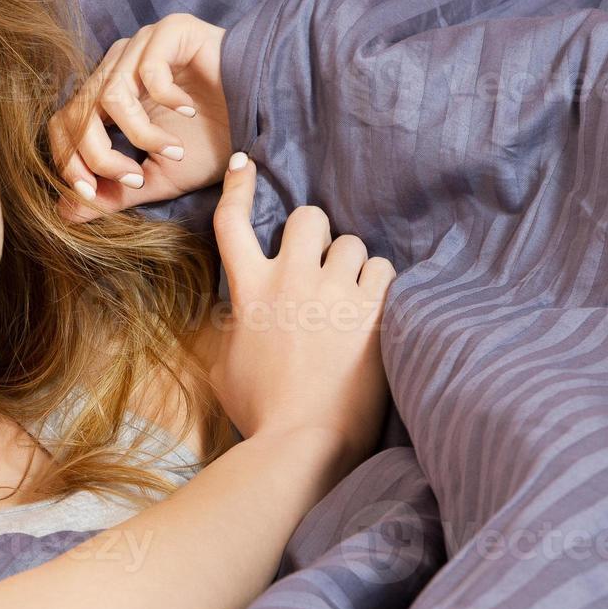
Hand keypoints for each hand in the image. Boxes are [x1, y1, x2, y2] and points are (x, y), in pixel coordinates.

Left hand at [48, 13, 231, 223]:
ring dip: (140, 135)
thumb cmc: (210, 143)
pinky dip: (166, 100)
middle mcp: (115, 67)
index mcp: (104, 97)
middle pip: (78, 112)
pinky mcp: (169, 31)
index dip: (68, 162)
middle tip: (134, 179)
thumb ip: (112, 193)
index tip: (91, 194)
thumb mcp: (155, 179)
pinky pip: (148, 68)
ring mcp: (139, 45)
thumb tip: (65, 213)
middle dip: (99, 156)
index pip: (64, 125)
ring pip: (109, 95)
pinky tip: (189, 111)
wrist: (261, 114)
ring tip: (173, 151)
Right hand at [202, 153, 396, 465]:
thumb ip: (231, 329)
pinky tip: (376, 310)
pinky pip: (382, 268)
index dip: (238, 187)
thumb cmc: (260, 413)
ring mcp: (333, 292)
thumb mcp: (225, 367)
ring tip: (351, 297)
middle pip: (306, 218)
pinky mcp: (372, 310)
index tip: (245, 165)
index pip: (233, 222)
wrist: (302, 443)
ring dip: (351, 264)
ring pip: (350, 242)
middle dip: (315, 234)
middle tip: (321, 262)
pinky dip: (379, 284)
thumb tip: (235, 319)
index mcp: (249, 292)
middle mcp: (289, 280)